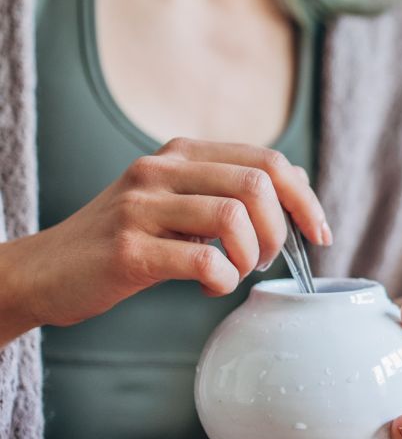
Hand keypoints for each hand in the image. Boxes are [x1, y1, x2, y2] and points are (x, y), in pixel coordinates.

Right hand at [15, 136, 329, 329]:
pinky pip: (203, 259)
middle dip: (280, 231)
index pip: (268, 161)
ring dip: (251, 255)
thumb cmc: (125, 240)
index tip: (319, 234)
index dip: (305, 199)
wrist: (45, 271)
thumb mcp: (178, 200)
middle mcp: (161, 169)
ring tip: (237, 271)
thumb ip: (230, 187)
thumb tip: (299, 180)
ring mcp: (140, 206)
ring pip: (233, 217)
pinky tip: (210, 285)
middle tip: (266, 261)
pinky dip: (222, 279)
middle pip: (257, 184)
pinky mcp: (127, 248)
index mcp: (182, 153)